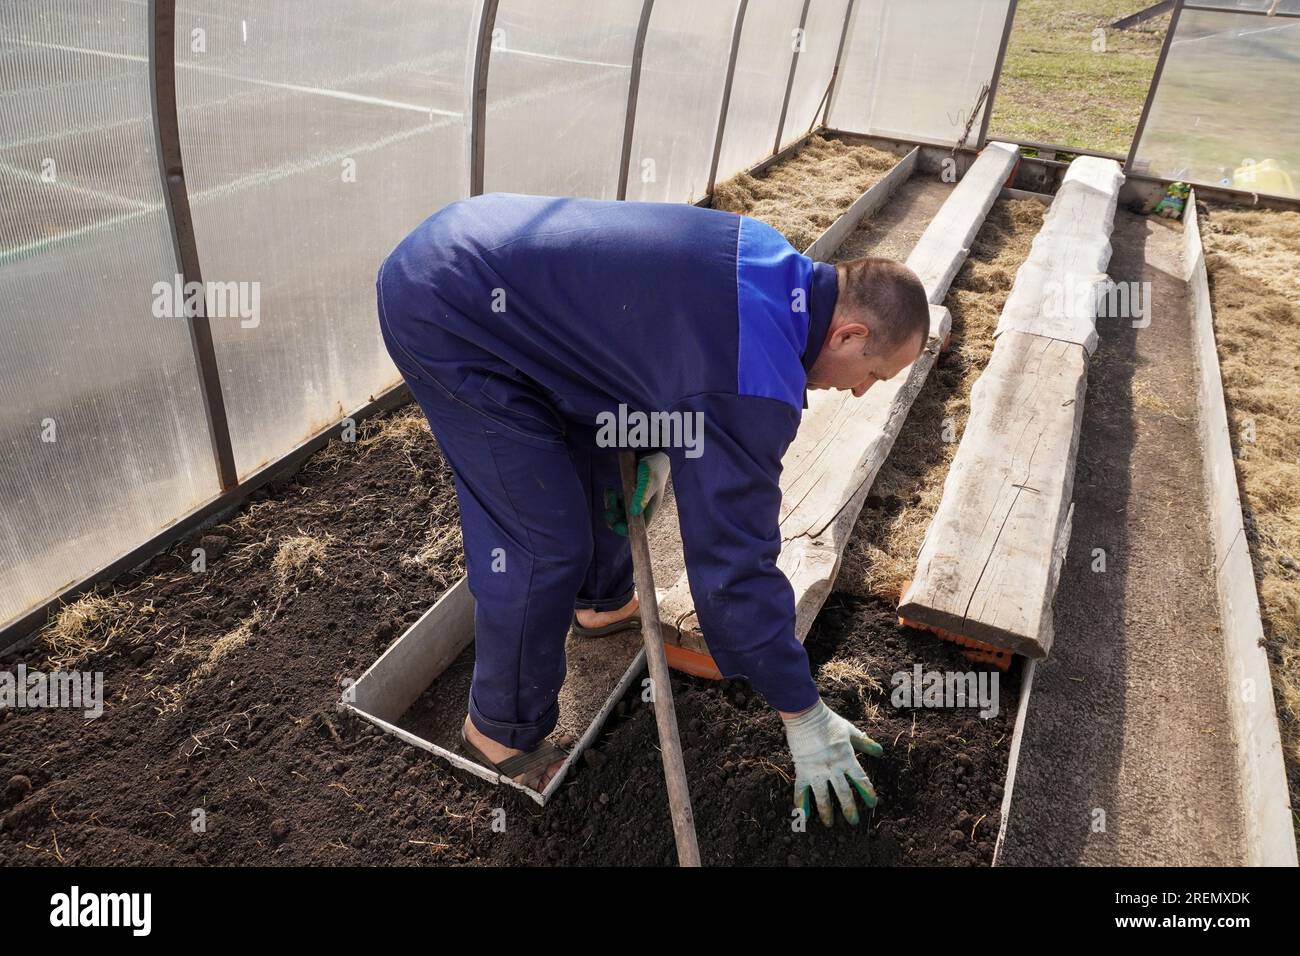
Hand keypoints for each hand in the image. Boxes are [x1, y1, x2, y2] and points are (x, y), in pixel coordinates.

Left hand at [602, 452, 669, 534]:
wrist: (652, 453)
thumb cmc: (654, 468)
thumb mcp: (648, 480)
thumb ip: (642, 496)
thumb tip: (633, 512)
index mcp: (649, 509)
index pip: (638, 529)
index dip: (626, 530)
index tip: (615, 524)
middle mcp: (641, 508)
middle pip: (625, 522)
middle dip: (615, 518)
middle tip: (608, 511)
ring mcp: (634, 501)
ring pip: (619, 513)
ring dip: (611, 507)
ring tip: (610, 492)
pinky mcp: (628, 494)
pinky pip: (616, 502)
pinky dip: (611, 498)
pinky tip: (610, 490)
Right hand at [782, 700, 881, 825]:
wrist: (805, 715)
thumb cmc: (828, 722)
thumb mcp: (849, 731)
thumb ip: (864, 743)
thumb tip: (880, 752)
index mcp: (847, 759)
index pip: (861, 780)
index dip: (868, 793)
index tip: (873, 804)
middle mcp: (833, 768)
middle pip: (844, 793)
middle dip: (849, 809)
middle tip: (853, 822)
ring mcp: (817, 771)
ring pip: (823, 797)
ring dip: (826, 812)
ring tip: (829, 824)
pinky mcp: (802, 770)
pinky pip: (801, 790)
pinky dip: (801, 803)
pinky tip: (802, 815)